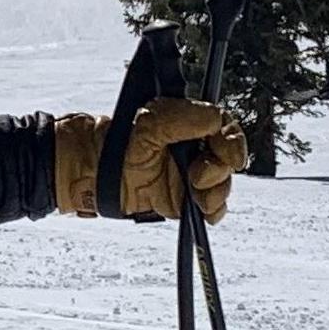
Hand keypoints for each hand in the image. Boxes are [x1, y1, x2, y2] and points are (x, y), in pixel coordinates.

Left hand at [53, 101, 249, 221]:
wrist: (95, 172)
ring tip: (196, 195)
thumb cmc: (118, 141)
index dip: (234, 143)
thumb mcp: (152, 122)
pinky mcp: (183, 200)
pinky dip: (213, 211)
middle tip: (197, 177)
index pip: (225, 130)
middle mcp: (194, 149)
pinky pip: (211, 208)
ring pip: (222, 185)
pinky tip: (203, 212)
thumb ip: (185, 117)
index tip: (230, 157)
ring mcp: (190, 175)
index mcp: (190, 125)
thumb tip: (217, 119)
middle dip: (220, 171)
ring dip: (217, 193)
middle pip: (228, 160)